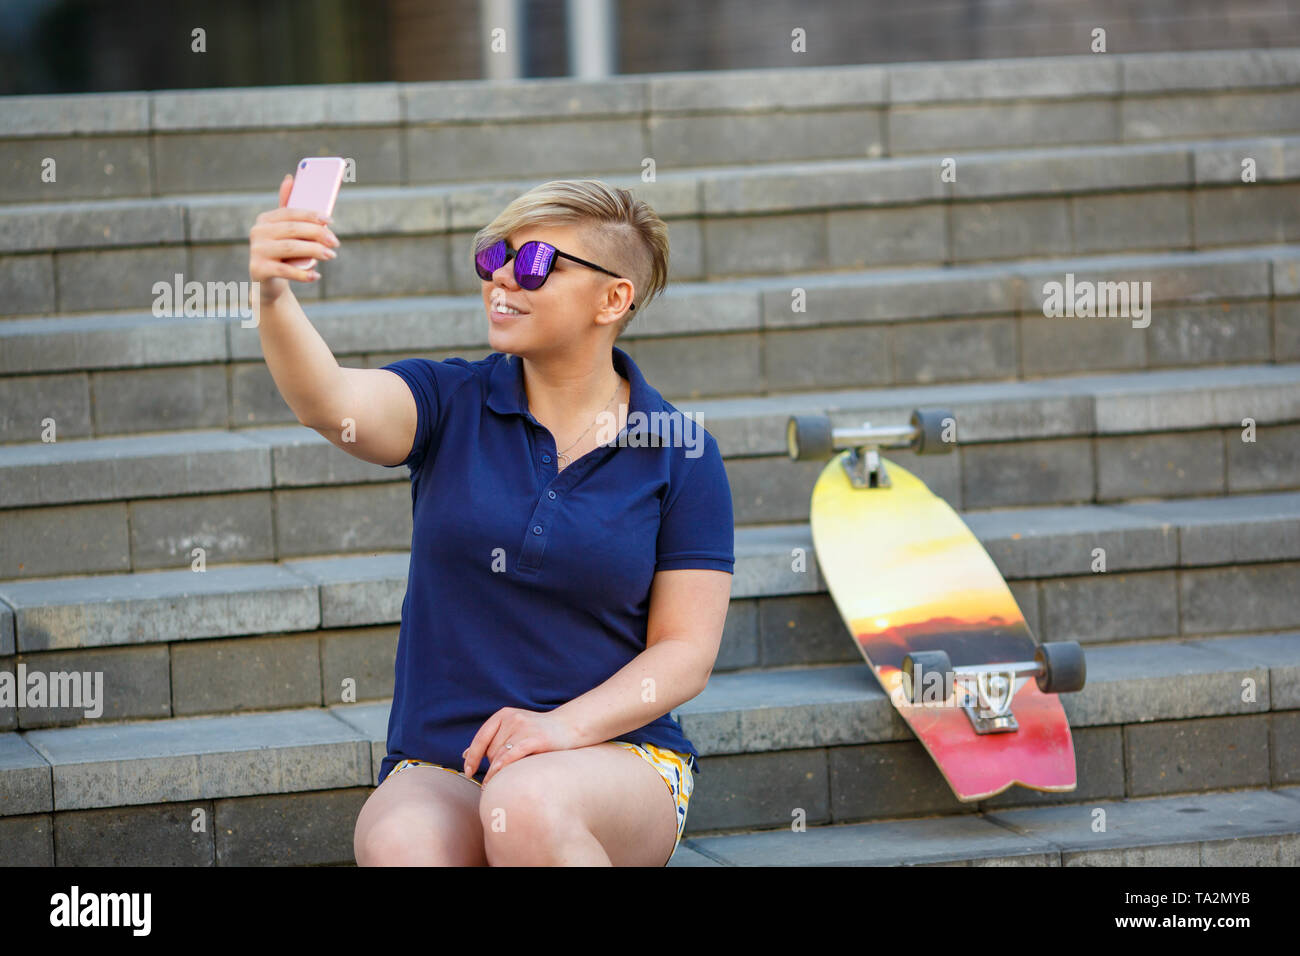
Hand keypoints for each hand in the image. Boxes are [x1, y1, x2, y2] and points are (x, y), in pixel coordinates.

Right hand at [247, 172, 340, 298]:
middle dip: (318, 234)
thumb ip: (289, 209)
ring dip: (314, 251)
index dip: (311, 215)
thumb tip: (290, 178)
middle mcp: (257, 232)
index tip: (330, 220)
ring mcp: (256, 251)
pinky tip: (316, 275)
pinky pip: (285, 270)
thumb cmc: (283, 254)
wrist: (269, 283)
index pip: (290, 212)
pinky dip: (303, 273)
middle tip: (336, 242)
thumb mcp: (286, 232)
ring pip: (291, 248)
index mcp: (265, 220)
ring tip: (331, 255)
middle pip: (293, 229)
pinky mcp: (258, 269)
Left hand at [463, 707, 581, 785]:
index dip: (472, 757)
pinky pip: (512, 756)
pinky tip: (500, 779)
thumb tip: (464, 755)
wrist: (570, 727)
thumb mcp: (513, 730)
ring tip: (497, 786)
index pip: (481, 738)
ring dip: (496, 773)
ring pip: (500, 756)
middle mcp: (512, 718)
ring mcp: (524, 727)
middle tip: (502, 778)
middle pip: (492, 750)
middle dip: (493, 766)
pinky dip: (503, 769)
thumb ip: (491, 740)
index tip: (469, 772)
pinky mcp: (535, 738)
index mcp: (504, 715)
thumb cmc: (539, 733)